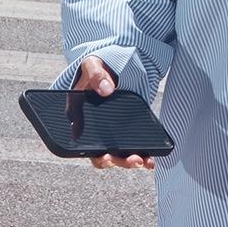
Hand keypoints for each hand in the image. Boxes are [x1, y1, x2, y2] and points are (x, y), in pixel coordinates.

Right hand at [73, 54, 154, 170]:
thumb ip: (96, 75)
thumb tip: (106, 88)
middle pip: (99, 153)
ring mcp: (108, 131)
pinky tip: (149, 160)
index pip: (80, 141)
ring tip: (141, 160)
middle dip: (113, 160)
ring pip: (114, 153)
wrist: (113, 66)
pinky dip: (140, 155)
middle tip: (128, 159)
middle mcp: (91, 129)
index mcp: (78, 116)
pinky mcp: (123, 129)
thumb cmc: (96, 67)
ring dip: (126, 161)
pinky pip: (129, 146)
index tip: (106, 156)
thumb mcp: (92, 65)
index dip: (92, 152)